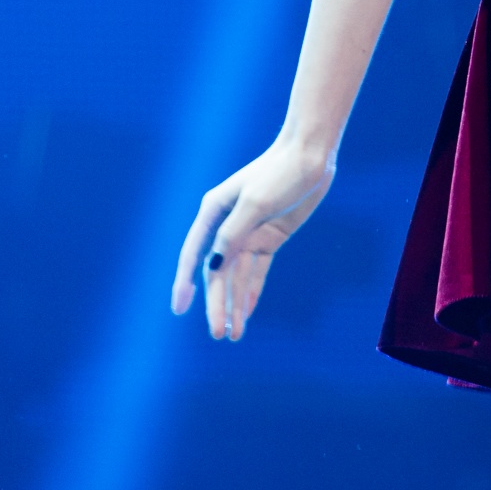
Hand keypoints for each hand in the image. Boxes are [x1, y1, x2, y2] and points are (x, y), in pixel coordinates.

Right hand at [171, 138, 334, 339]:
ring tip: (234, 335)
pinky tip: (247, 313)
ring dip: (235, 304)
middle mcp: (227, 225)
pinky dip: (252, 291)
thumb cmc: (281, 171)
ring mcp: (249, 233)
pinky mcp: (270, 237)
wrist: (311, 154)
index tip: (179, 309)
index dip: (184, 283)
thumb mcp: (256, 202)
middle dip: (217, 304)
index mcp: (214, 211)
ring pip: (237, 276)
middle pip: (218, 272)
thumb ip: (234, 234)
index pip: (194, 254)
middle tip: (219, 334)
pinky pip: (257, 270)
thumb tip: (213, 266)